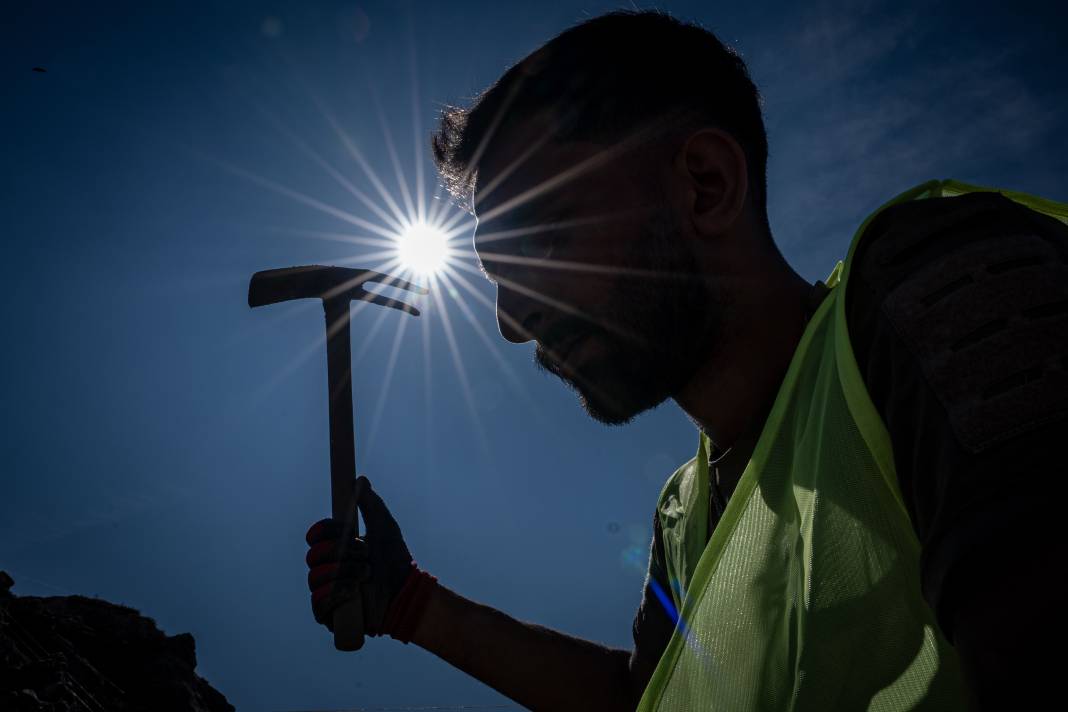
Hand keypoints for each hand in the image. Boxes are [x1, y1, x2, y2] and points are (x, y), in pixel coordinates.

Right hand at [306, 476, 414, 635]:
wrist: (407, 592)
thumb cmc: (395, 560)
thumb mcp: (385, 528)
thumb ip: (372, 505)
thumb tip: (360, 479)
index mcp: (336, 546)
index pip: (316, 535)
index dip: (325, 530)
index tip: (346, 530)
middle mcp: (326, 567)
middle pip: (313, 555)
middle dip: (341, 553)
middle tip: (365, 555)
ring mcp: (325, 590)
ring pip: (315, 578)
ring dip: (343, 573)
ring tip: (366, 574)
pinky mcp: (328, 613)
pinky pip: (317, 604)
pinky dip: (334, 595)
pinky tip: (352, 592)